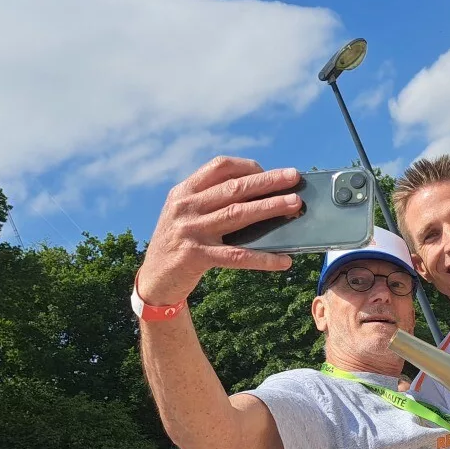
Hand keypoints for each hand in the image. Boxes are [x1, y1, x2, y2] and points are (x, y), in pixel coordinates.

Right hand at [137, 157, 301, 304]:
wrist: (154, 280)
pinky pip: (237, 256)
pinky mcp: (196, 257)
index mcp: (184, 192)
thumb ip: (211, 202)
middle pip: (234, 188)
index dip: (248, 167)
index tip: (271, 172)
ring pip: (238, 214)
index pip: (219, 167)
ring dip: (270, 208)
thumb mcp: (186, 215)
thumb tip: (262, 198)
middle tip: (294, 177)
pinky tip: (284, 261)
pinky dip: (263, 258)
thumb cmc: (180, 245)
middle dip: (268, 181)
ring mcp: (190, 231)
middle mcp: (185, 207)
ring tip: (295, 204)